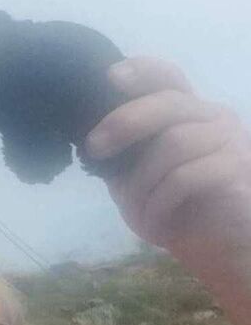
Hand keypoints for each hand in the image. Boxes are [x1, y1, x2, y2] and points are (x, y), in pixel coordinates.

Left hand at [84, 57, 250, 279]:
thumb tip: (89, 140)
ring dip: (142, 184)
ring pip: (173, 142)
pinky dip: (160, 204)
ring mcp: (231, 142)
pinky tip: (156, 227)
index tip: (109, 77)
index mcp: (189, 115)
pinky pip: (187, 176)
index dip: (141, 71)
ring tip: (137, 218)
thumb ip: (123, 158)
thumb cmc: (181, 215)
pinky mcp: (239, 171)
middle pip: (168, 101)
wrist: (224, 253)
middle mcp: (214, 119)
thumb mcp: (140, 183)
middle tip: (95, 147)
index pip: (169, 78)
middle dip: (125, 121)